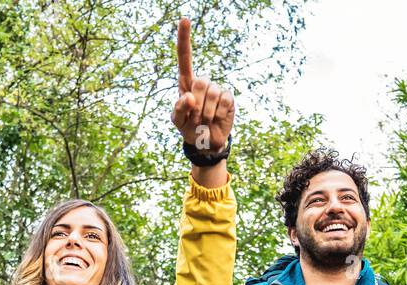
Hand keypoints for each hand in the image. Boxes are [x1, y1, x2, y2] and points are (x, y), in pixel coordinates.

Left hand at [171, 18, 233, 185]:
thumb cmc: (188, 129)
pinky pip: (223, 101)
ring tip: (204, 122)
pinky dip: (218, 114)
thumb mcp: (178, 122)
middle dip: (196, 104)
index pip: (184, 58)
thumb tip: (188, 96)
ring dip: (206, 113)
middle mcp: (202, 83)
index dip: (184, 39)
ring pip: (212, 93)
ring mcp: (217, 90)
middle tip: (195, 118)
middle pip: (200, 82)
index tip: (185, 19)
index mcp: (186, 84)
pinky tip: (216, 119)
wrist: (206, 143)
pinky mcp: (228, 98)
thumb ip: (179, 109)